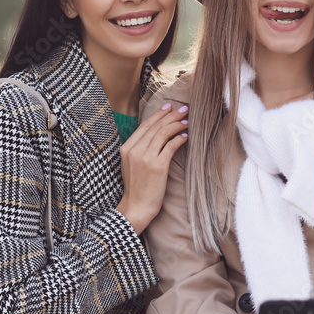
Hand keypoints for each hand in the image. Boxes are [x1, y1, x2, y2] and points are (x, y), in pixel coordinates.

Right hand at [115, 102, 187, 233]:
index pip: (145, 126)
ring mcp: (146, 158)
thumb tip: (156, 134)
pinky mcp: (158, 166)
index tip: (169, 107)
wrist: (137, 207)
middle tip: (184, 109)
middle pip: (156, 126)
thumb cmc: (137, 187)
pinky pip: (171, 145)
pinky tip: (186, 136)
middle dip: (171, 115)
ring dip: (177, 124)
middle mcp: (135, 150)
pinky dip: (180, 138)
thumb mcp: (131, 164)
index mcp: (126, 148)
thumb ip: (139, 149)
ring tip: (187, 121)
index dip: (158, 114)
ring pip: (164, 133)